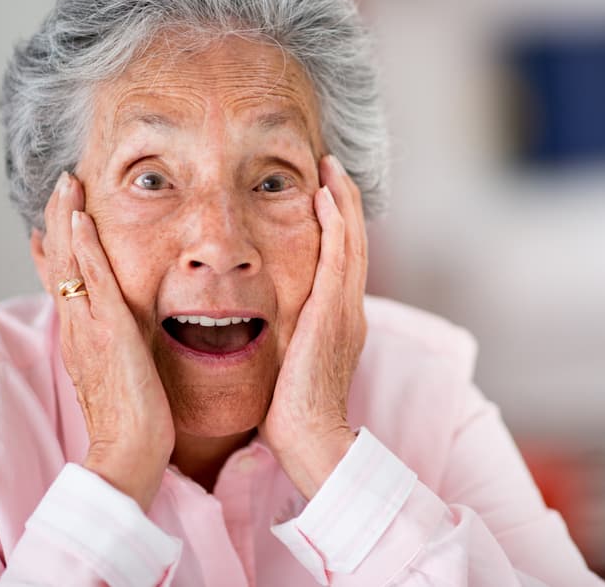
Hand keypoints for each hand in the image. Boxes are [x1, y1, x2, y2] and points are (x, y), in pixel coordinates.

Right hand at [40, 172, 174, 510]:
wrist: (130, 452)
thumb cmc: (136, 420)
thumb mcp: (123, 373)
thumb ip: (122, 346)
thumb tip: (129, 330)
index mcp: (80, 336)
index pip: (62, 282)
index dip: (57, 247)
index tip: (54, 220)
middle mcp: (76, 327)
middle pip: (59, 262)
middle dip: (60, 219)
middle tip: (63, 184)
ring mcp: (89, 327)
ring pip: (70, 262)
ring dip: (69, 219)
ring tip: (68, 184)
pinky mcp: (109, 331)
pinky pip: (93, 280)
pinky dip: (86, 247)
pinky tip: (84, 220)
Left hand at [258, 155, 367, 498]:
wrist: (310, 438)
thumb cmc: (289, 412)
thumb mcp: (285, 365)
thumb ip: (280, 338)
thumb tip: (252, 325)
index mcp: (339, 321)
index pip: (340, 260)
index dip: (335, 225)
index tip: (320, 195)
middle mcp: (350, 309)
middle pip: (352, 241)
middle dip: (343, 202)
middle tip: (329, 167)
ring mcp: (347, 309)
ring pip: (351, 240)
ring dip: (341, 200)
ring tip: (329, 168)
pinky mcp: (336, 311)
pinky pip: (341, 255)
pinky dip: (337, 222)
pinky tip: (324, 195)